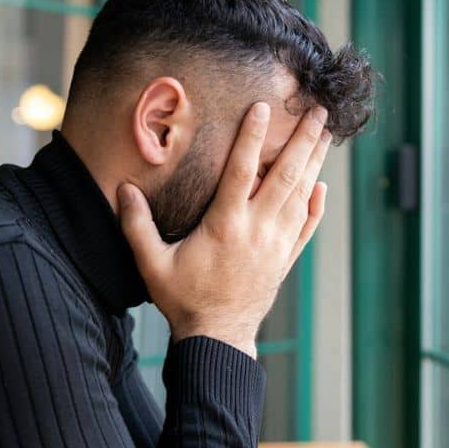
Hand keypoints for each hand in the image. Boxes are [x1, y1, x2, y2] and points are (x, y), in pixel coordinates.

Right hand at [118, 101, 330, 357]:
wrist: (217, 339)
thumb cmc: (183, 300)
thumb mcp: (152, 264)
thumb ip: (136, 225)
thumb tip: (123, 188)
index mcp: (225, 225)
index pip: (241, 170)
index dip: (251, 137)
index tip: (261, 108)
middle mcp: (257, 230)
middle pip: (285, 176)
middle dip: (302, 141)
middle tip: (317, 111)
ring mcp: (276, 245)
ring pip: (301, 196)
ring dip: (314, 163)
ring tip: (325, 135)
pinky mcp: (285, 260)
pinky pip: (306, 228)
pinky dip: (316, 206)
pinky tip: (322, 187)